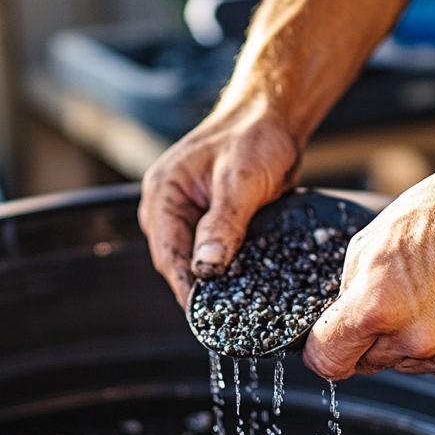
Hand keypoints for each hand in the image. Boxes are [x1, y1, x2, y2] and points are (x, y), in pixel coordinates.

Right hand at [138, 103, 300, 306]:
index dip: (186, 289)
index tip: (204, 317)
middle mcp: (166, 207)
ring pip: (192, 262)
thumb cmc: (255, 136)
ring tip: (234, 307)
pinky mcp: (205, 221)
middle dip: (199, 290)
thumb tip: (206, 268)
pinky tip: (240, 284)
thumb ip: (223, 224)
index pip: (168, 255)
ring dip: (212, 281)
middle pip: (176, 263)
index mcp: (163, 194)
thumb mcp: (240, 181)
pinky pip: (208, 253)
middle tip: (225, 318)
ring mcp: (184, 215)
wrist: (272, 116)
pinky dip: (223, 268)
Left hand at [303, 156, 434, 380]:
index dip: (323, 348)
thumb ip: (348, 292)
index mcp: (378, 307)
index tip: (329, 339)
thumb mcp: (373, 241)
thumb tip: (338, 326)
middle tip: (399, 295)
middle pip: (367, 362)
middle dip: (371, 336)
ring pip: (405, 363)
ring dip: (409, 339)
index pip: (327, 361)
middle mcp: (415, 340)